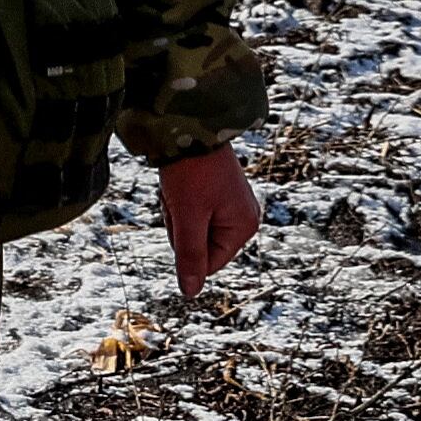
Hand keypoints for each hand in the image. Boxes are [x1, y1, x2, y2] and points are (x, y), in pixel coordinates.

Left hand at [160, 147, 261, 299]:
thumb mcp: (187, 218)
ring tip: (179, 190)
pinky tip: (178, 184)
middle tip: (180, 200)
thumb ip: (190, 257)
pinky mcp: (214, 194)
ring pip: (190, 228)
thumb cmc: (191, 173)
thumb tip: (190, 293)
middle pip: (198, 245)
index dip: (186, 249)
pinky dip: (177, 201)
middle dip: (180, 227)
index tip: (182, 219)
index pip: (209, 263)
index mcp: (244, 227)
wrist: (189, 128)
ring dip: (176, 213)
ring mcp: (229, 205)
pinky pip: (188, 211)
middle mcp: (242, 217)